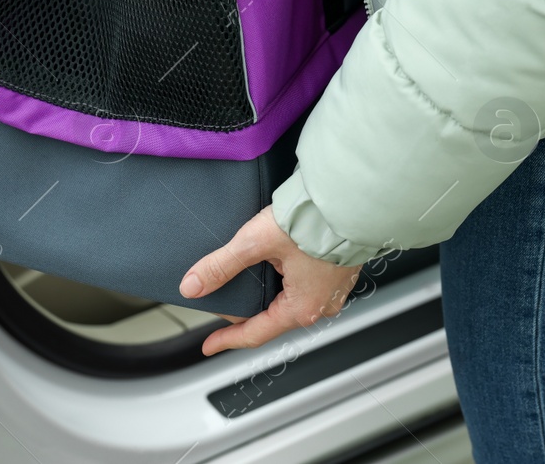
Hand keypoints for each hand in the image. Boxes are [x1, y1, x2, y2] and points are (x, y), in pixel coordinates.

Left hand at [180, 206, 361, 354]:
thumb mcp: (257, 242)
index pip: (255, 333)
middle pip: (272, 316)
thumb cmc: (315, 221)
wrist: (351, 199)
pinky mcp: (338, 269)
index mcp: (302, 308)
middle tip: (223, 296)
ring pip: (289, 298)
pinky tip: (275, 260)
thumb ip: (221, 265)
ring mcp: (333, 288)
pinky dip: (284, 279)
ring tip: (247, 275)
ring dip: (266, 291)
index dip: (228, 339)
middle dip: (245, 309)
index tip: (210, 344)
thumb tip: (193, 285)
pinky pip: (304, 283)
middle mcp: (321, 304)